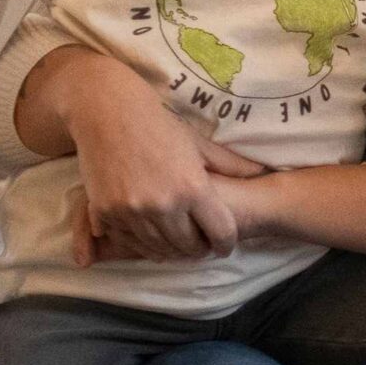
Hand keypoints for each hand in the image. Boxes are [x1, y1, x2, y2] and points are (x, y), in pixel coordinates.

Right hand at [68, 133, 268, 266]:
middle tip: (202, 249)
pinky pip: (128, 241)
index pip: (220, 232)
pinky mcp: (105, 213)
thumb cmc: (158, 124)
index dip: (226, 244)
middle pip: (189, 246)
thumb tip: (260, 172)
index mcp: (192, 188)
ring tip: (179, 249)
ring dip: (172, 252)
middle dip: (199, 250)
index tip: (225, 246)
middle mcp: (163, 205)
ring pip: (159, 248)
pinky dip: (142, 245)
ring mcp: (131, 211)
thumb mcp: (199, 144)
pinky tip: (151, 243)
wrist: (106, 112)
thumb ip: (230, 164)